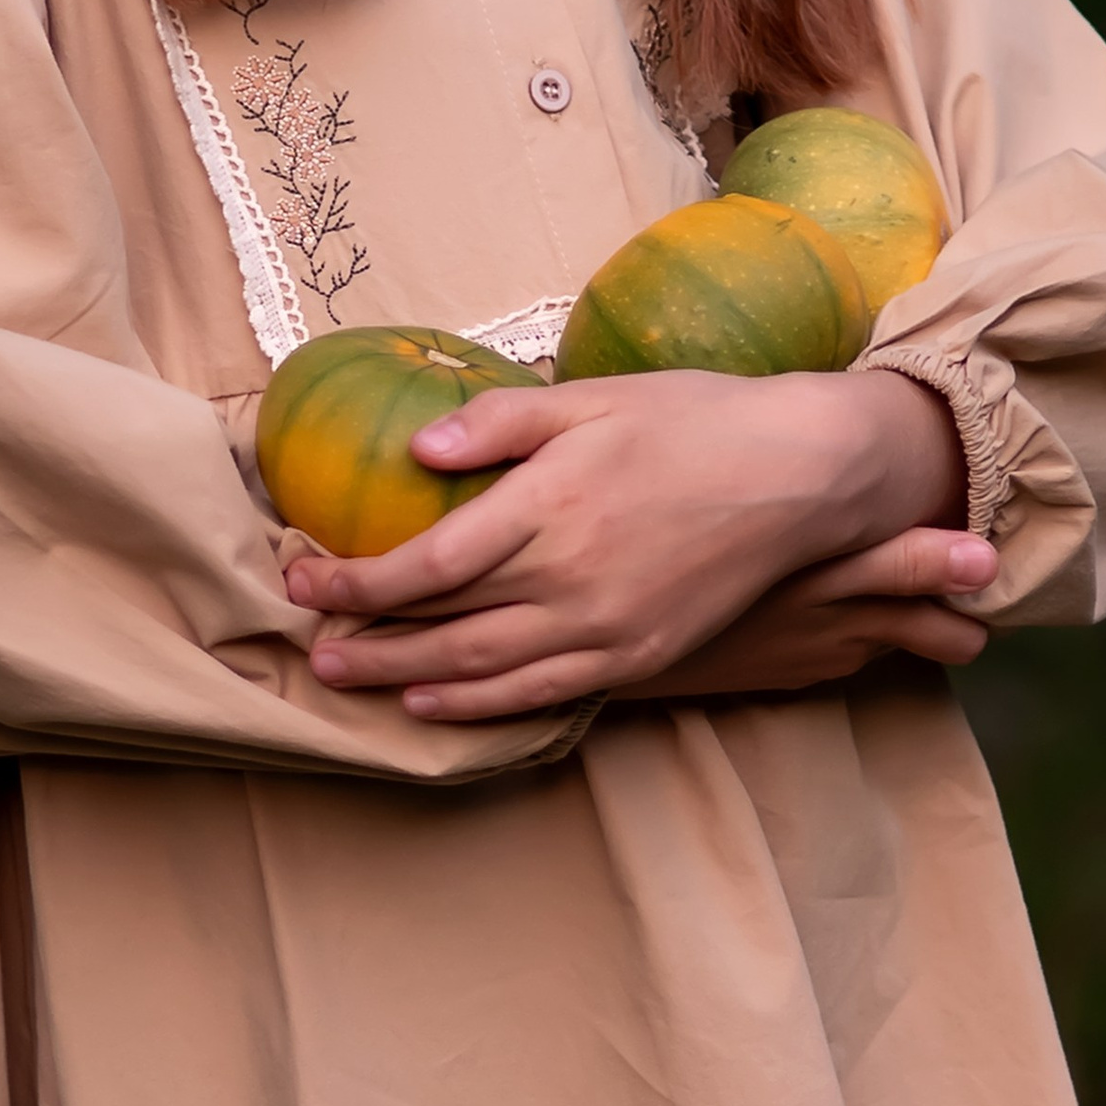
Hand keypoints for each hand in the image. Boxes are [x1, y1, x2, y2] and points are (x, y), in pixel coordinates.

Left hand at [280, 365, 976, 721]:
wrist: (800, 476)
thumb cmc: (692, 421)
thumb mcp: (593, 398)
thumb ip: (500, 424)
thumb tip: (416, 450)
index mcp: (549, 506)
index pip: (427, 564)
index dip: (357, 580)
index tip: (305, 575)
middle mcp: (570, 578)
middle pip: (442, 627)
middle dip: (364, 639)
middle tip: (307, 643)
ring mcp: (607, 628)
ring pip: (484, 672)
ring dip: (405, 680)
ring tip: (348, 679)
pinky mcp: (640, 656)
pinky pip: (544, 694)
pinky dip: (481, 707)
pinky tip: (436, 703)